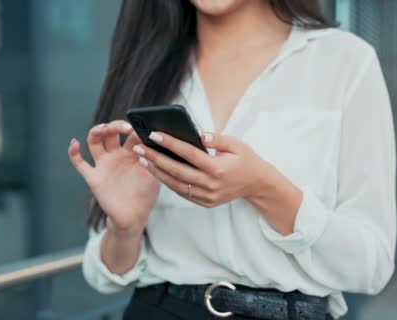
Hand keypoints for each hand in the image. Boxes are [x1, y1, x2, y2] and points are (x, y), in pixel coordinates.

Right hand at [68, 121, 159, 234]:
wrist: (133, 218)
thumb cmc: (145, 196)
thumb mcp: (154, 176)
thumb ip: (152, 160)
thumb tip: (153, 142)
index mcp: (132, 153)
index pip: (131, 134)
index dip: (136, 129)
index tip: (143, 129)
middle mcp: (116, 155)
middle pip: (112, 133)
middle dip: (117, 126)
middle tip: (127, 128)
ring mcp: (103, 165)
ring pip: (95, 141)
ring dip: (97, 131)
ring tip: (104, 128)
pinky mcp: (93, 177)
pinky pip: (80, 163)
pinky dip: (74, 152)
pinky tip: (74, 143)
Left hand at [132, 131, 301, 234]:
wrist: (257, 185)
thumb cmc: (246, 160)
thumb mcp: (237, 145)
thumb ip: (218, 139)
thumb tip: (199, 134)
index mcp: (218, 168)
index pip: (189, 154)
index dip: (170, 143)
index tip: (154, 134)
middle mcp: (211, 184)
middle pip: (177, 170)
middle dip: (155, 158)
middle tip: (139, 148)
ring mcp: (207, 196)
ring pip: (176, 184)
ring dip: (158, 172)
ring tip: (143, 159)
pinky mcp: (205, 202)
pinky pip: (182, 192)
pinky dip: (169, 182)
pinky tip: (157, 171)